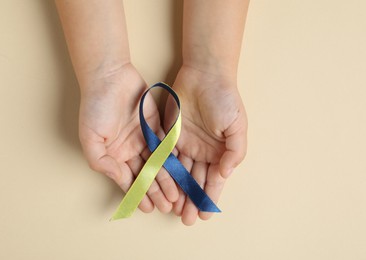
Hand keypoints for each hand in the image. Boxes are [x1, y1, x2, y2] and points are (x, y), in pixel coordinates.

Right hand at [79, 64, 177, 212]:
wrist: (110, 77)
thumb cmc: (95, 106)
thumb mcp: (91, 138)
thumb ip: (103, 162)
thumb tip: (120, 179)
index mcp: (114, 155)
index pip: (128, 179)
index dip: (138, 194)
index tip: (148, 208)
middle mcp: (130, 150)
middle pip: (145, 175)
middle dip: (156, 191)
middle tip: (168, 206)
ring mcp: (144, 139)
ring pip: (158, 164)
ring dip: (167, 180)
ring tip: (176, 196)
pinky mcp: (157, 127)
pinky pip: (166, 147)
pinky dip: (173, 160)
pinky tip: (181, 173)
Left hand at [164, 66, 247, 224]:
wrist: (205, 75)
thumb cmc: (225, 99)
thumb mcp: (237, 126)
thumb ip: (235, 152)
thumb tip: (226, 173)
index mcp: (219, 152)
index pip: (214, 180)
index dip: (209, 197)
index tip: (203, 214)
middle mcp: (202, 152)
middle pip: (195, 181)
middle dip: (191, 200)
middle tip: (185, 218)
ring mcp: (184, 144)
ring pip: (179, 173)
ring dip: (176, 191)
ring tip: (172, 209)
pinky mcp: (169, 135)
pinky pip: (165, 157)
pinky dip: (163, 172)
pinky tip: (161, 186)